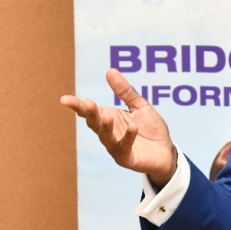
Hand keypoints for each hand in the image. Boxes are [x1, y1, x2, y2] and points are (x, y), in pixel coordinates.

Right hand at [61, 68, 176, 186]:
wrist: (166, 151)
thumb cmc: (151, 128)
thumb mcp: (139, 106)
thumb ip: (125, 91)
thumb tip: (110, 71)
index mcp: (109, 118)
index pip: (89, 111)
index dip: (77, 105)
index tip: (64, 99)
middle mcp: (109, 133)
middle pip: (94, 123)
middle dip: (90, 113)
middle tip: (88, 103)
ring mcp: (115, 147)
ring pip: (106, 137)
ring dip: (105, 127)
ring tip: (107, 116)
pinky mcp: (126, 159)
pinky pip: (124, 148)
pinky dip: (128, 138)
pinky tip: (133, 128)